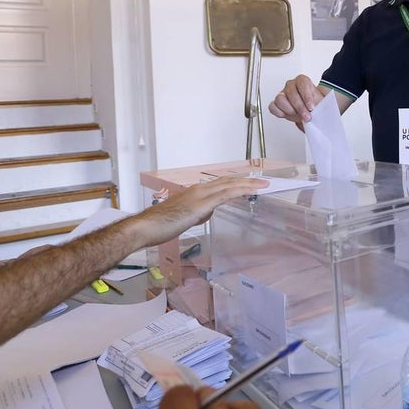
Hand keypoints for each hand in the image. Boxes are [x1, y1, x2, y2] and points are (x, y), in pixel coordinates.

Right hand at [136, 177, 267, 246]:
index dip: (236, 183)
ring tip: (263, 185)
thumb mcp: (184, 218)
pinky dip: (240, 191)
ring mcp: (200, 195)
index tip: (250, 184)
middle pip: (228, 182)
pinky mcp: (202, 204)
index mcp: (194, 192)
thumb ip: (198, 213)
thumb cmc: (160, 226)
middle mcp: (199, 189)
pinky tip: (251, 191)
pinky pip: (225, 195)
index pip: (220, 184)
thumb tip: (208, 213)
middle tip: (263, 181)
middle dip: (247, 181)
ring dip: (248, 184)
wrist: (145, 227)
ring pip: (229, 186)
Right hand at [267, 75, 323, 123]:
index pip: (302, 83)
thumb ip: (321, 104)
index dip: (306, 96)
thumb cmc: (316, 103)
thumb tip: (321, 112)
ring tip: (297, 116)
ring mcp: (283, 94)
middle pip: (291, 92)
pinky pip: (273, 106)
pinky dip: (278, 112)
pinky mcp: (277, 103)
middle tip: (307, 116)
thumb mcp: (322, 102)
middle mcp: (291, 85)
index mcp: (303, 81)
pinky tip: (286, 115)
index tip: (311, 107)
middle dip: (300, 107)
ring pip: (280, 99)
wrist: (311, 109)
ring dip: (289, 110)